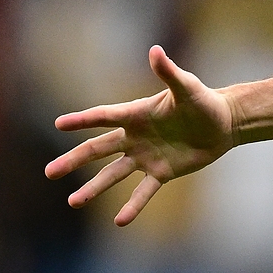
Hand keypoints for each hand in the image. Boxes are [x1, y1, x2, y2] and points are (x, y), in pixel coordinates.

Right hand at [44, 46, 234, 225]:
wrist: (223, 123)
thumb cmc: (204, 101)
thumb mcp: (187, 87)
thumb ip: (169, 73)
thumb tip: (156, 50)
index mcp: (135, 114)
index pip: (102, 117)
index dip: (82, 121)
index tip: (58, 124)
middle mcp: (134, 137)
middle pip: (97, 150)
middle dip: (73, 161)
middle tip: (49, 173)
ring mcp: (145, 156)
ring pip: (113, 174)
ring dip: (94, 188)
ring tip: (73, 202)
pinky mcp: (161, 172)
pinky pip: (143, 191)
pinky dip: (133, 206)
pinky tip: (119, 221)